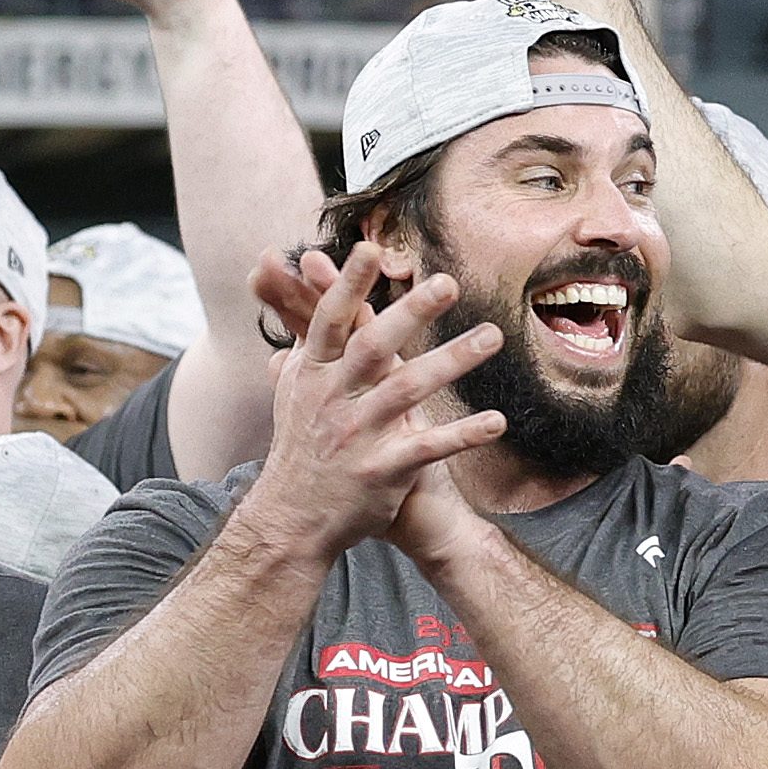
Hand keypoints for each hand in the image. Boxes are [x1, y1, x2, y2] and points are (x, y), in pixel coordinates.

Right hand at [239, 246, 507, 562]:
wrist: (292, 519)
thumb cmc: (303, 445)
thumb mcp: (294, 389)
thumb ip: (302, 338)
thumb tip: (269, 285)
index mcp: (313, 375)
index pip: (330, 322)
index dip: (347, 285)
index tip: (369, 249)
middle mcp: (332, 400)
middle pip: (373, 348)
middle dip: (409, 313)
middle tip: (448, 282)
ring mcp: (358, 436)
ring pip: (407, 391)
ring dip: (451, 361)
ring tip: (492, 336)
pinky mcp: (382, 471)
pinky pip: (429, 449)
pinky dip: (463, 434)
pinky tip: (498, 421)